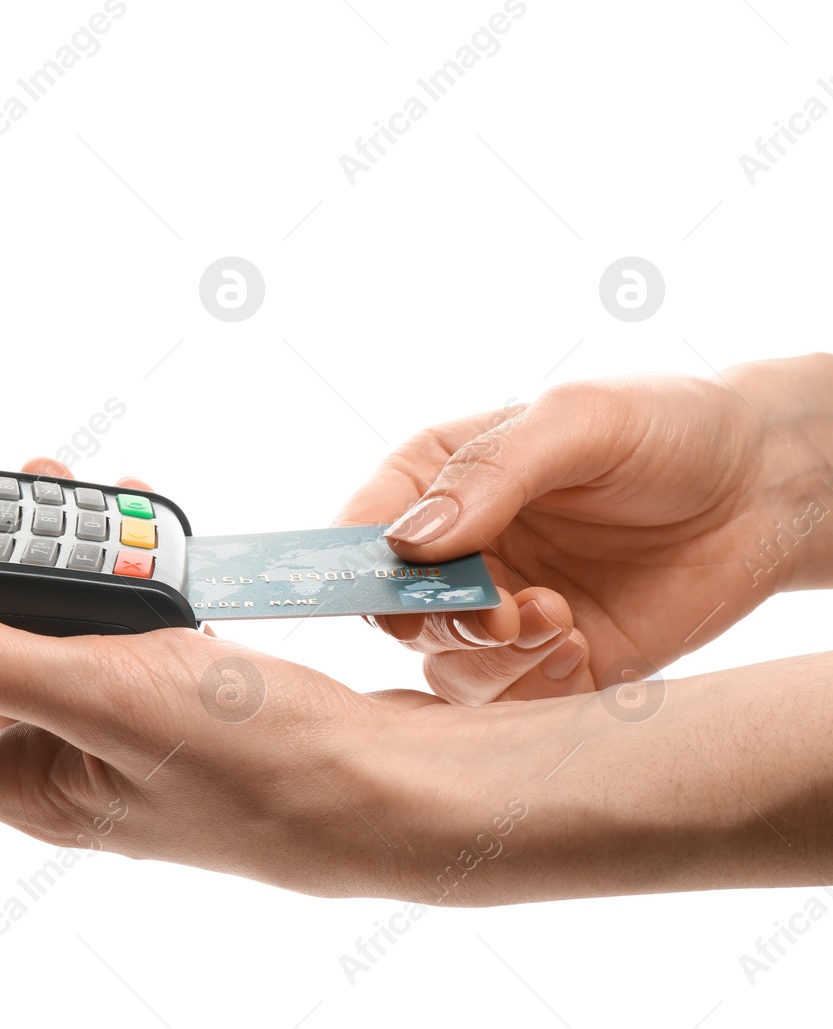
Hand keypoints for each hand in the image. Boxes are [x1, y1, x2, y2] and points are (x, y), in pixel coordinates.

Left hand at [0, 596, 832, 903]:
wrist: (389, 788)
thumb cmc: (261, 770)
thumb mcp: (101, 699)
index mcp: (21, 783)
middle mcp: (55, 760)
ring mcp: (110, 726)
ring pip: (34, 633)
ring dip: (21, 564)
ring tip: (32, 492)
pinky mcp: (161, 693)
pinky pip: (102, 620)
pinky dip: (97, 568)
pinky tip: (119, 522)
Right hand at [337, 354, 832, 703]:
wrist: (767, 488)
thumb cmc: (668, 429)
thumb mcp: (578, 421)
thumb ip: (491, 473)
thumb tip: (409, 540)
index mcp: (437, 480)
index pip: (361, 532)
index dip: (358, 567)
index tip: (398, 585)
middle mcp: (457, 552)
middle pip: (395, 614)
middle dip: (442, 621)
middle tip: (502, 614)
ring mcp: (500, 612)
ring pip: (444, 668)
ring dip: (493, 660)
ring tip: (559, 623)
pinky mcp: (550, 663)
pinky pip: (509, 705)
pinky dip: (535, 689)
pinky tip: (580, 645)